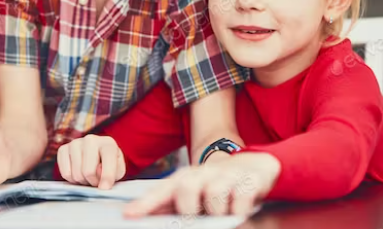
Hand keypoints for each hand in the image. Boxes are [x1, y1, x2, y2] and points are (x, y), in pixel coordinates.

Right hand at [57, 134, 125, 189]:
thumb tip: (100, 180)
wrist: (96, 156)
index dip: (107, 177)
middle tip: (96, 181)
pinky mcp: (63, 149)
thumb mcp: (117, 170)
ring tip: (88, 176)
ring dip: (82, 181)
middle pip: (88, 171)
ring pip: (76, 174)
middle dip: (93, 182)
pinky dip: (72, 179)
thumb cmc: (109, 165)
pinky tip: (78, 173)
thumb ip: (113, 174)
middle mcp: (91, 140)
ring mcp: (75, 143)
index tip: (105, 188)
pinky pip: (65, 173)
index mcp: (108, 143)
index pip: (108, 160)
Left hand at [123, 152, 280, 216]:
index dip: (146, 203)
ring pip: (213, 195)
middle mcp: (204, 174)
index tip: (130, 215)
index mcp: (186, 178)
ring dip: (217, 210)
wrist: (252, 165)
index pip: (163, 191)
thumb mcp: (194, 192)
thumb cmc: (217, 185)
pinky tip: (238, 208)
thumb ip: (170, 204)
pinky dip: (238, 210)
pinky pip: (239, 200)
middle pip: (185, 188)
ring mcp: (227, 176)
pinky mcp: (248, 181)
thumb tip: (138, 215)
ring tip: (222, 212)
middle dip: (188, 208)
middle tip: (196, 216)